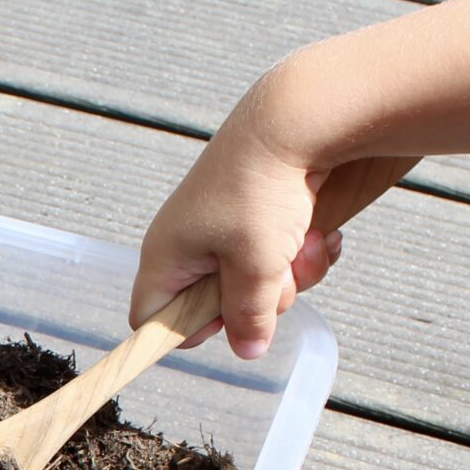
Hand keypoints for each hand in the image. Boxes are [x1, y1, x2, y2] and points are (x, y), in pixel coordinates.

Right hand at [130, 94, 342, 360]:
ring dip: (287, 275)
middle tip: (278, 278)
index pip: (151, 318)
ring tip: (306, 244)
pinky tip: (319, 233)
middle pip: (213, 304)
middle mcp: (188, 243)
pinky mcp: (254, 213)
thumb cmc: (261, 190)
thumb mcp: (257, 265)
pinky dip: (300, 250)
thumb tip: (248, 350)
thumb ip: (250, 315)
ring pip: (252, 280)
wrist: (294, 119)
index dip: (185, 330)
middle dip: (256, 300)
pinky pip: (274, 253)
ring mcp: (222, 227)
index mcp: (167, 256)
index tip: (226, 322)